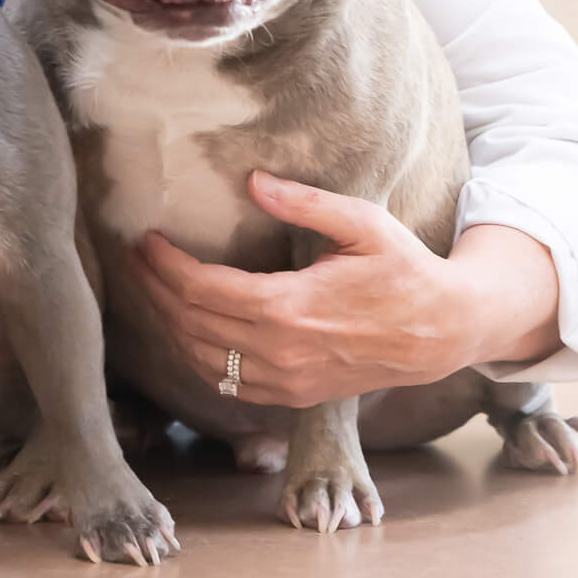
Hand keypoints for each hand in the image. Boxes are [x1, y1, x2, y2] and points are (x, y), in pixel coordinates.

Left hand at [130, 171, 525, 407]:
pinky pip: (229, 384)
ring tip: (152, 290)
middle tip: (134, 259)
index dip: (164, 265)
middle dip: (155, 291)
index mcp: (290, 307)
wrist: (443, 332)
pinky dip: (197, 358)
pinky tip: (188, 331)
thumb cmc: (405, 269)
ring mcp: (287, 380)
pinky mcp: (295, 396)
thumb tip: (254, 181)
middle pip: (191, 325)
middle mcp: (281, 352)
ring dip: (169, 326)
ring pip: (203, 360)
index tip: (144, 239)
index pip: (202, 290)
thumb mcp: (364, 222)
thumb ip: (305, 202)